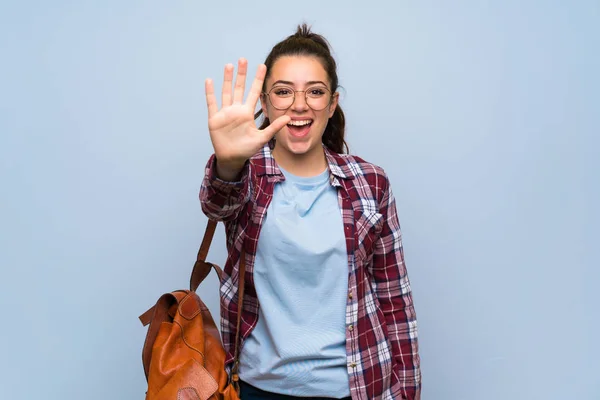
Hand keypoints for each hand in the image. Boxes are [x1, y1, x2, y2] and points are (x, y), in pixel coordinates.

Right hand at [205, 58, 289, 173]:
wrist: (232, 158)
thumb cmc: (247, 148)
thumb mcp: (262, 138)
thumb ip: (274, 127)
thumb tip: (289, 118)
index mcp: (247, 113)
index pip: (254, 92)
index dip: (258, 79)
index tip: (262, 66)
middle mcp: (236, 110)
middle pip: (239, 88)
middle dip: (241, 74)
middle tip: (243, 59)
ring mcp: (225, 113)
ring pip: (226, 92)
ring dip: (227, 79)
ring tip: (229, 65)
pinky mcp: (215, 119)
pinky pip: (212, 103)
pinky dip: (210, 93)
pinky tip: (210, 81)